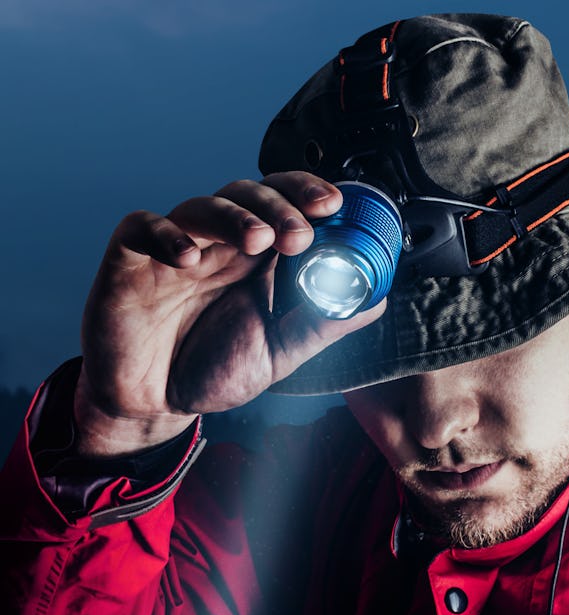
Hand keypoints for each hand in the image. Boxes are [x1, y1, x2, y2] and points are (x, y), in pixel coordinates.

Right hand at [75, 172, 385, 455]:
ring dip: (234, 216)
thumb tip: (374, 300)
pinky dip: (168, 235)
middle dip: (279, 206)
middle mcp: (219, 246)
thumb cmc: (214, 370)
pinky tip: (188, 258)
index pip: (285, 207)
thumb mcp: (280, 353)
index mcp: (257, 261)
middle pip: (249, 196)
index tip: (335, 205)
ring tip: (259, 241)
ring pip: (203, 206)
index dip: (307, 195)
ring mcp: (176, 247)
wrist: (154, 403)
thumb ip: (322, 324)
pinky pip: (144, 227)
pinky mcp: (131, 258)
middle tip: (300, 234)